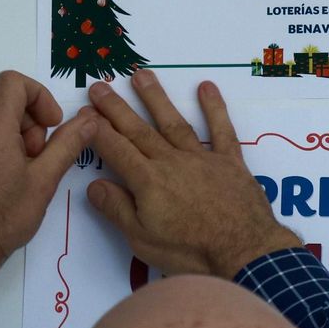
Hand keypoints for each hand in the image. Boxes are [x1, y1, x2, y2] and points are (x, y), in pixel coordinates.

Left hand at [0, 70, 97, 275]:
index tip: (49, 126)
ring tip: (12, 178)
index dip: (38, 97)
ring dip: (4, 142)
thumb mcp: (44, 181)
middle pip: (0, 106)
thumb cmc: (3, 217)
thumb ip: (68, 144)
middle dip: (25, 126)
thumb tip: (89, 120)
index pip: (14, 82)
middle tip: (35, 160)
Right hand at [83, 71, 299, 277]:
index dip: (97, 130)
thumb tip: (93, 185)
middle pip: (139, 130)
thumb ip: (117, 209)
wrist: (244, 252)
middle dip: (117, 108)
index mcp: (148, 181)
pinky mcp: (230, 162)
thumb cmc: (191, 251)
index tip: (84, 112)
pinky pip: (222, 130)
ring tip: (141, 75)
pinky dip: (214, 108)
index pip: (115, 149)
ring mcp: (202, 159)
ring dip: (156, 99)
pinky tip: (206, 87)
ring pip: (174, 122)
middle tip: (99, 85)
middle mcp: (172, 162)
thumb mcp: (143, 239)